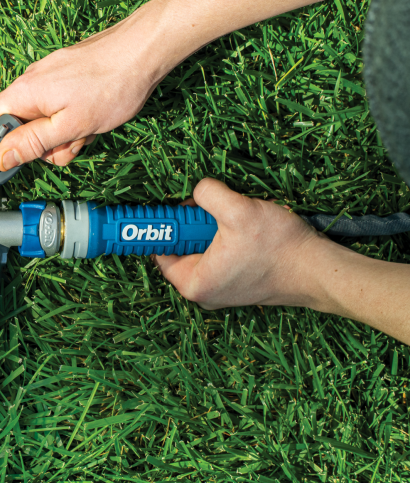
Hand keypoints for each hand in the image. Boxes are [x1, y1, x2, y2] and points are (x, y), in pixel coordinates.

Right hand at [0, 2, 171, 169]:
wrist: (144, 50)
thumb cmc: (112, 85)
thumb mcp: (70, 126)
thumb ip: (32, 143)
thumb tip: (1, 158)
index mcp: (24, 92)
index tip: (21, 158)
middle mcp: (31, 80)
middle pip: (19, 124)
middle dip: (43, 143)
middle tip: (69, 143)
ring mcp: (49, 76)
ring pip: (42, 117)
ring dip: (62, 132)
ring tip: (88, 129)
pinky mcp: (66, 75)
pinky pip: (58, 105)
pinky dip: (72, 117)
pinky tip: (93, 117)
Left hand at [154, 178, 326, 309]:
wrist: (321, 270)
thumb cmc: (281, 248)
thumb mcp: (238, 209)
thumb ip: (207, 194)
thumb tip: (198, 190)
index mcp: (193, 283)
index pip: (161, 250)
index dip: (170, 225)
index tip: (180, 207)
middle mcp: (204, 292)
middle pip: (184, 248)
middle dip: (198, 225)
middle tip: (216, 211)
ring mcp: (222, 290)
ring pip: (205, 248)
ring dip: (217, 229)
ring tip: (238, 221)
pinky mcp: (239, 283)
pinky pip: (222, 255)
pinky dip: (230, 239)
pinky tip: (249, 231)